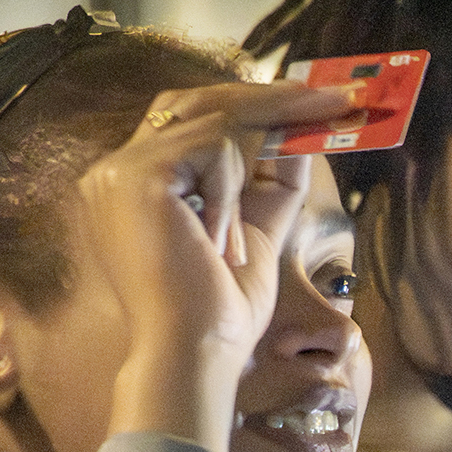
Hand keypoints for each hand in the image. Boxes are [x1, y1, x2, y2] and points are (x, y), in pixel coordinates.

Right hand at [72, 80, 348, 451]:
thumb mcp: (254, 231)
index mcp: (134, 186)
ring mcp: (119, 170)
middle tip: (336, 98)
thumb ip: (271, 181)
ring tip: (237, 234)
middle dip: (273, 100)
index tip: (309, 101)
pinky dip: (233, 191)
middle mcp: (115, 171)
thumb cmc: (221, 310)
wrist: (195, 353)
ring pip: (215, 118)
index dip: (251, 107)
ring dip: (253, 168)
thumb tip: (306, 129)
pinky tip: (216, 242)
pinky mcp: (137, 175)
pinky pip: (215, 146)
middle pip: (200, 101)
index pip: (192, 121)